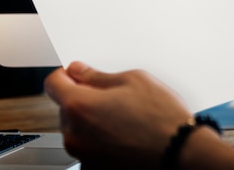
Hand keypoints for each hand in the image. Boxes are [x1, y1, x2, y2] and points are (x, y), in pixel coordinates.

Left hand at [45, 62, 191, 168]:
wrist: (180, 151)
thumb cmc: (162, 117)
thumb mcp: (134, 80)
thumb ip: (98, 76)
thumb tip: (79, 72)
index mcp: (79, 106)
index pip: (53, 83)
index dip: (66, 74)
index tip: (77, 74)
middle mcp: (74, 134)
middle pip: (66, 108)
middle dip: (84, 99)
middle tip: (114, 97)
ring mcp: (83, 155)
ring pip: (78, 129)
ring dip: (92, 121)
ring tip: (124, 118)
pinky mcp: (95, 169)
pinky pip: (89, 148)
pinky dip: (101, 141)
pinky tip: (125, 135)